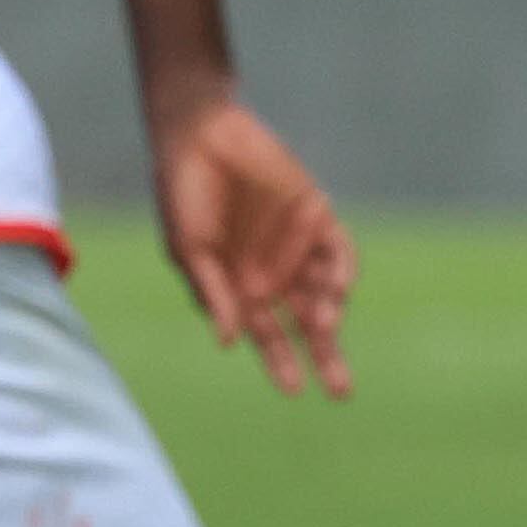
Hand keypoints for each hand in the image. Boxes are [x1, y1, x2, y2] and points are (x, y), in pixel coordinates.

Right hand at [152, 90, 356, 399]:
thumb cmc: (184, 195)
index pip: (267, 336)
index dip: (281, 364)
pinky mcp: (316, 217)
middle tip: (341, 391)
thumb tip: (229, 344)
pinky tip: (339, 289)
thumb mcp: (190, 249)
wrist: (201, 135)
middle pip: (306, 325)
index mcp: (241, 289)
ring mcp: (297, 247)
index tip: (295, 390)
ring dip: (329, 314)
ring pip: (325, 293)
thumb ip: (214, 293)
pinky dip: (342, 271)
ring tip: (326, 326)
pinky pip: (337, 252)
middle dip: (325, 356)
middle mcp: (274, 275)